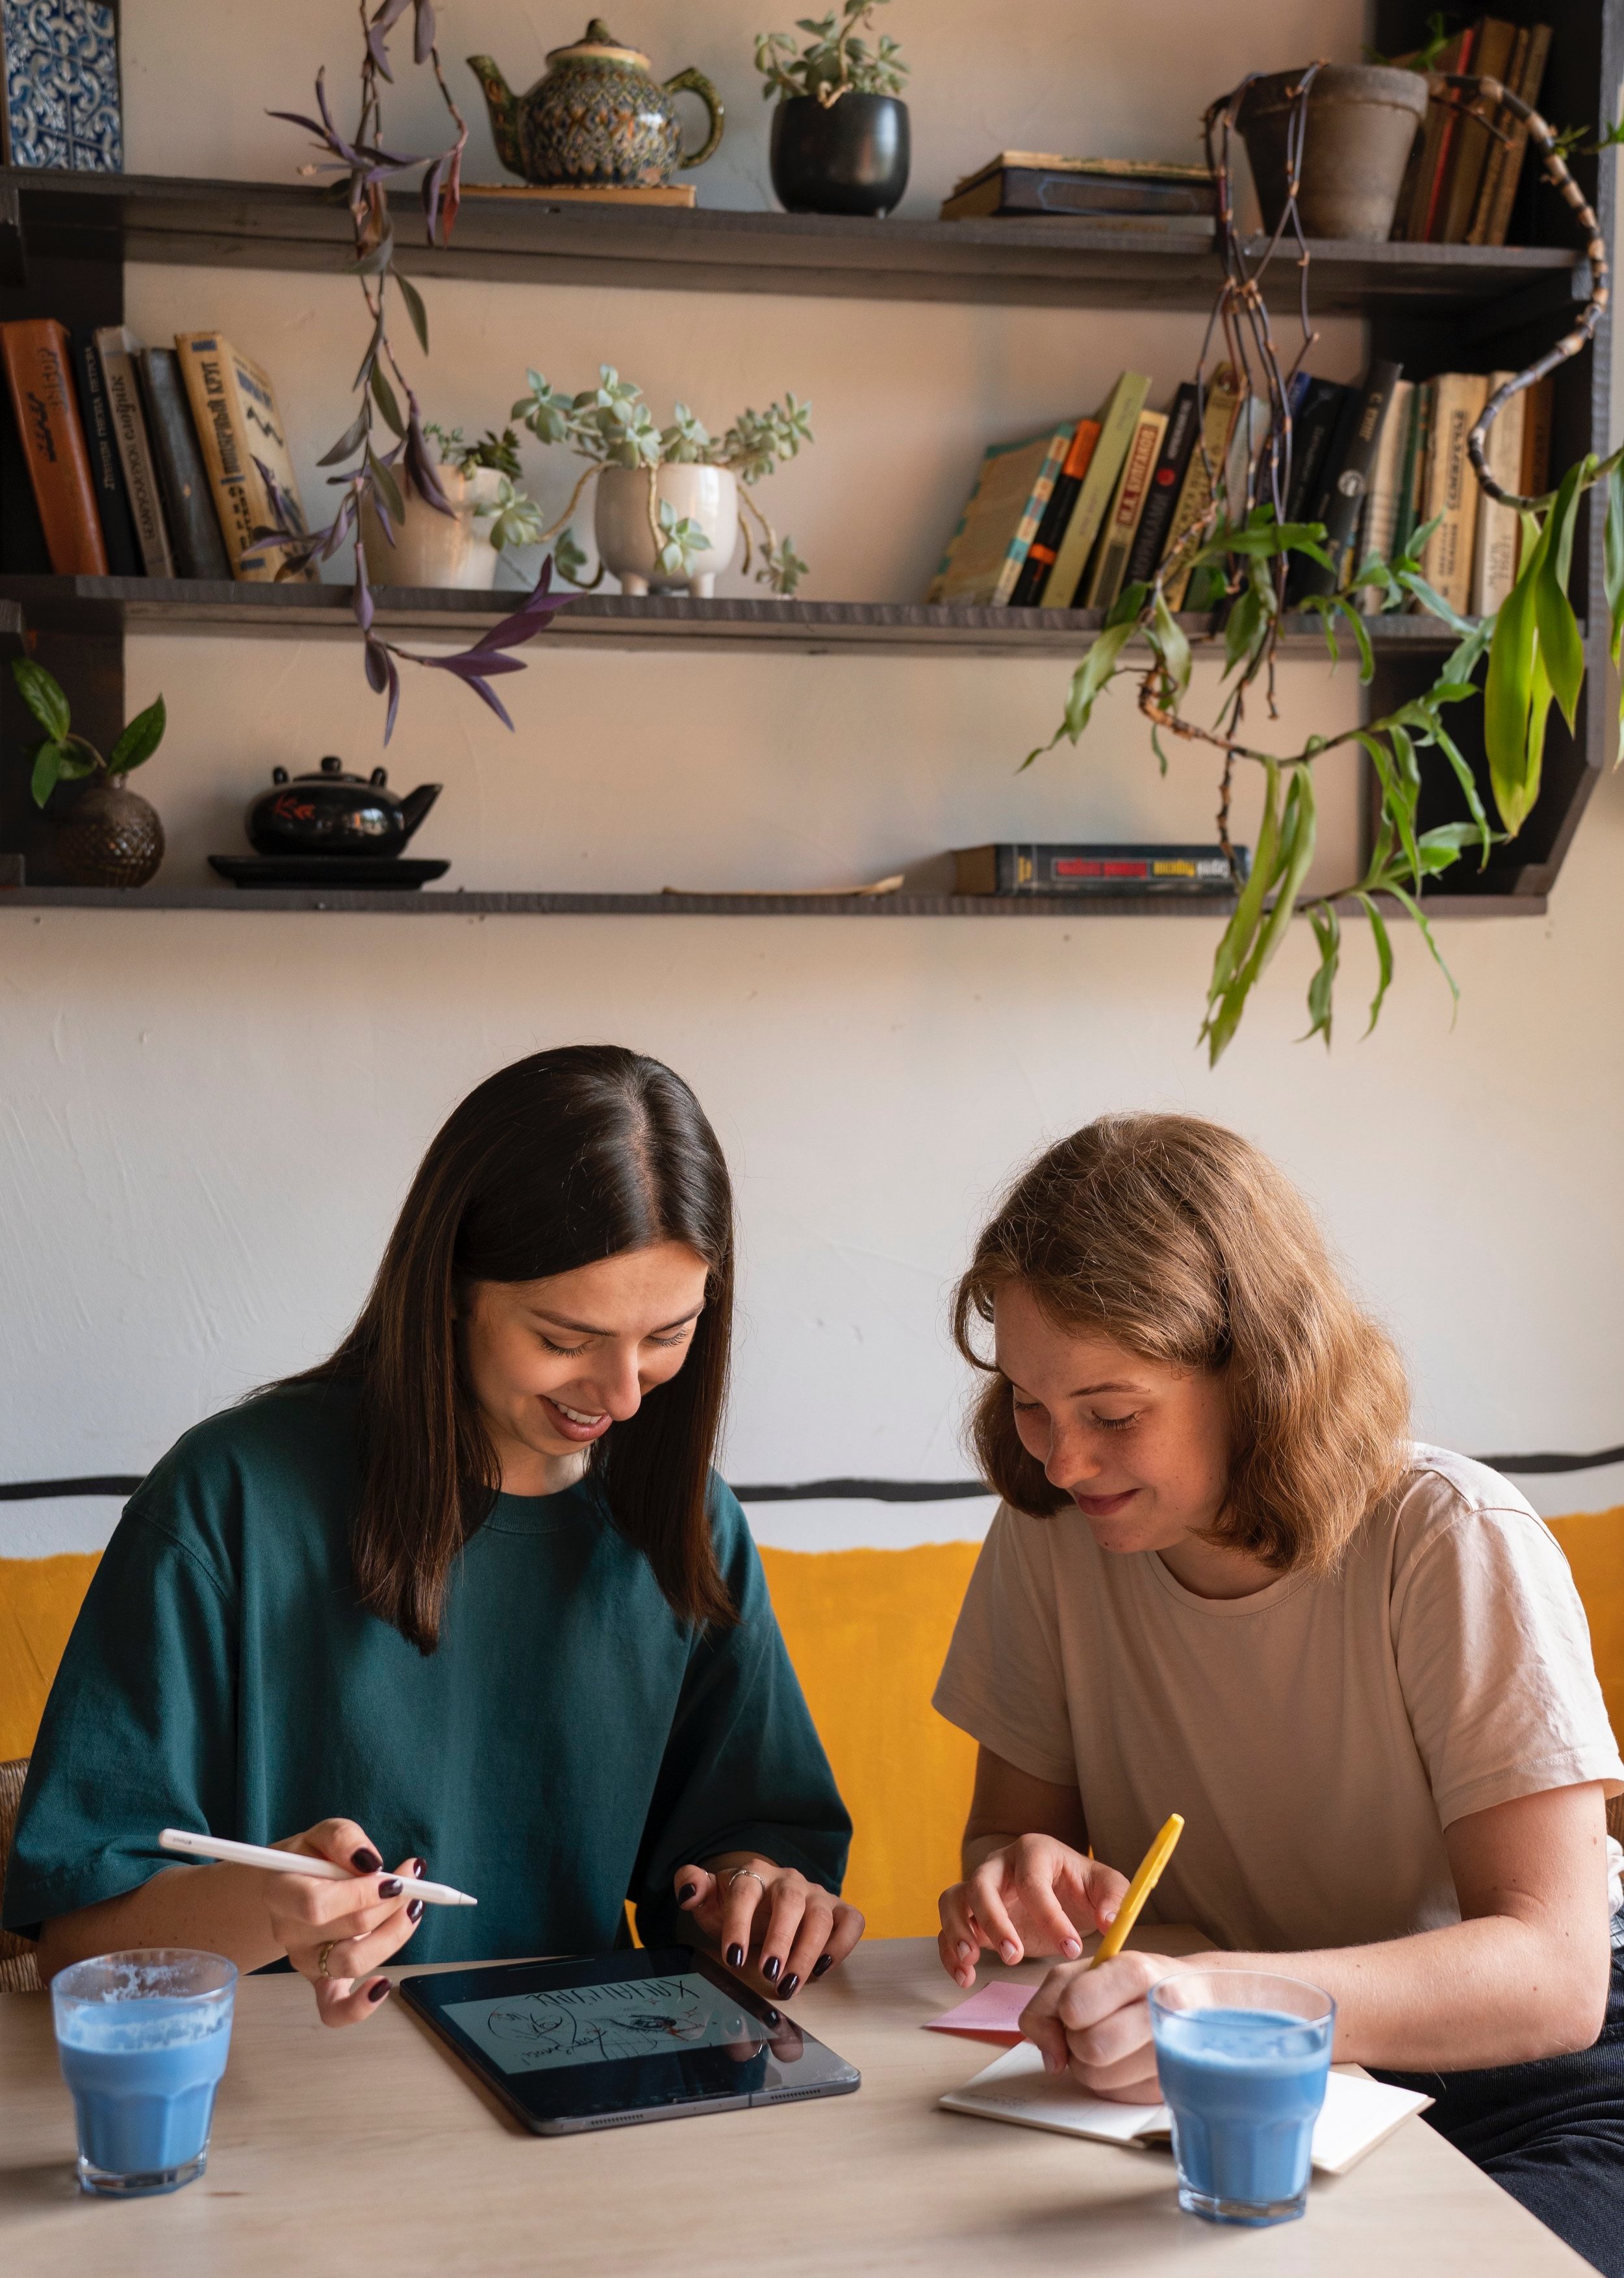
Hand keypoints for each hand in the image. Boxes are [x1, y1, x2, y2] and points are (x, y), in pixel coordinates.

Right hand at [268, 1820, 425, 2026]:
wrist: (292, 1885)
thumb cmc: (312, 1858)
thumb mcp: (324, 1834)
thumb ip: (343, 1839)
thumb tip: (370, 1862)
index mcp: (281, 1892)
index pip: (317, 1904)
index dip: (362, 1894)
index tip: (394, 1878)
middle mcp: (290, 1932)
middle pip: (348, 1930)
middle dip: (391, 1906)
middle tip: (414, 1883)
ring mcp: (305, 1961)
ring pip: (353, 1963)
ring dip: (394, 1936)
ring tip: (413, 1909)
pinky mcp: (321, 1982)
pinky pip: (334, 2010)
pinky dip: (359, 2007)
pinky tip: (382, 1987)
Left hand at [672, 1857, 863, 2000]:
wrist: (767, 1900)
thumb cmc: (736, 1906)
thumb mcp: (711, 1898)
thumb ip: (692, 1887)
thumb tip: (688, 1893)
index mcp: (754, 1874)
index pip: (746, 1890)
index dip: (739, 1922)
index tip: (733, 1959)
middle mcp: (789, 1881)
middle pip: (789, 1902)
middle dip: (780, 1940)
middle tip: (769, 1976)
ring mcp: (817, 1895)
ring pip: (820, 1917)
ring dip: (806, 1953)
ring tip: (789, 1986)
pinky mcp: (839, 1910)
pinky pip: (851, 1921)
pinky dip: (842, 1945)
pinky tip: (823, 1969)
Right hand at [937, 1833, 1129, 1988]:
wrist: (1059, 1887)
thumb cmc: (1080, 1885)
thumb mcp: (1105, 1886)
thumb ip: (1114, 1900)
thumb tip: (1109, 1923)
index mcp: (1034, 1852)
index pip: (1032, 1881)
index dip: (1049, 1916)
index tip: (1071, 1949)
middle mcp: (999, 1865)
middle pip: (981, 1884)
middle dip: (995, 1922)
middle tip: (1017, 1957)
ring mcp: (979, 1886)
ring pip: (952, 1899)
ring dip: (958, 1931)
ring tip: (972, 1962)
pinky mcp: (968, 1912)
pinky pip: (946, 1926)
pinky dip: (948, 1951)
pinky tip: (964, 1977)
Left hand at [1019, 1950, 1181, 2102]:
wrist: (1199, 1998)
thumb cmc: (1134, 1983)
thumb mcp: (1087, 1971)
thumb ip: (1048, 2003)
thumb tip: (1050, 2059)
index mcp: (1135, 1972)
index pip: (1074, 2007)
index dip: (1065, 2012)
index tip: (1076, 2006)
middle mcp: (1161, 2013)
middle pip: (1088, 2048)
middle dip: (1077, 2042)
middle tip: (1093, 2026)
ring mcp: (1172, 2054)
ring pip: (1097, 2080)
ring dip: (1090, 2065)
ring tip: (1111, 2041)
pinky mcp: (1172, 2086)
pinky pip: (1116, 2097)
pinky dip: (1111, 2082)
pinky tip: (1128, 2059)